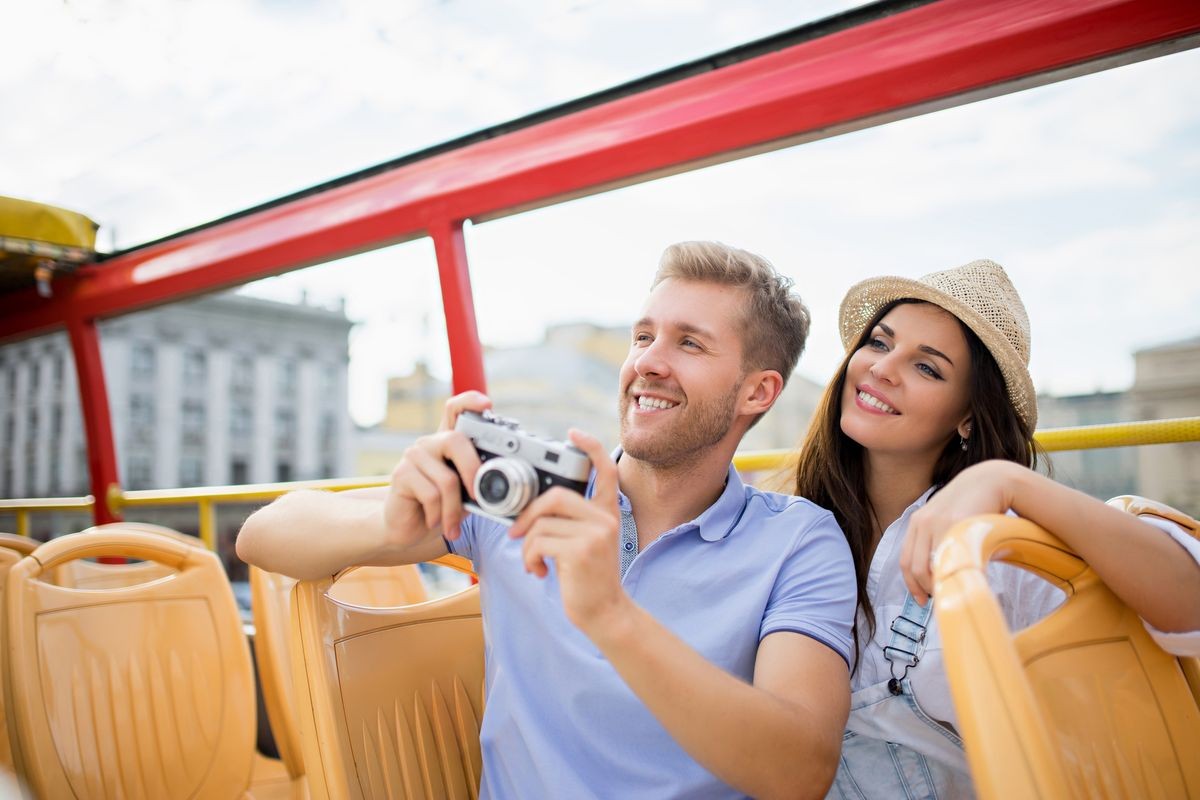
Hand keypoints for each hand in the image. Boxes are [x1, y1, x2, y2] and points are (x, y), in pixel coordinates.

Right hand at [382, 392, 491, 541]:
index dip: (469, 402)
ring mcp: (414, 455)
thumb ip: (478, 482)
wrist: (409, 529)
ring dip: (454, 510)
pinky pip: (431, 495)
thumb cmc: (441, 507)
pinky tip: (433, 522)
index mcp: (448, 442)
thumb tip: (500, 484)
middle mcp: (430, 442)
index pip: (455, 409)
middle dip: (472, 471)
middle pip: (455, 441)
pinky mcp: (401, 474)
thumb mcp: (465, 493)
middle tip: (478, 499)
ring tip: (452, 525)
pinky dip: (438, 515)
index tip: (486, 403)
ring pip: (447, 479)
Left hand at [507, 429, 627, 634]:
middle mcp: (604, 519)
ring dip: (526, 546)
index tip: (574, 433)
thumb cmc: (587, 580)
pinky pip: (538, 542)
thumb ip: (569, 522)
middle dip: (528, 514)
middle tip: (517, 533)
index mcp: (606, 513)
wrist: (604, 613)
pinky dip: (529, 558)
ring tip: (534, 562)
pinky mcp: (581, 550)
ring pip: (541, 523)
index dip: (590, 448)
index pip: (605, 471)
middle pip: (555, 496)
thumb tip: (531, 511)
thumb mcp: (584, 544)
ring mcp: (595, 534)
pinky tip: (539, 571)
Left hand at [900, 460, 1019, 604]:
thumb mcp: (944, 520)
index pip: (905, 561)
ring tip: (954, 589)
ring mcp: (940, 522)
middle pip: (916, 568)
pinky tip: (967, 578)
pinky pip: (953, 557)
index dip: (911, 585)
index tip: (921, 600)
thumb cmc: (969, 505)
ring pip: (932, 565)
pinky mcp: (958, 523)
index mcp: (917, 523)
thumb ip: (935, 541)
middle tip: (941, 598)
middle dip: (926, 589)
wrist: (989, 480)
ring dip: (941, 584)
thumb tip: (935, 575)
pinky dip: (957, 573)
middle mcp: (924, 522)